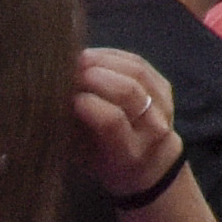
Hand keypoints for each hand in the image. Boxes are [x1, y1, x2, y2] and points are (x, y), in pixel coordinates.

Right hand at [73, 45, 184, 199]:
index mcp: (129, 153)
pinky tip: (93, 57)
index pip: (112, 120)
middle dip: (95, 76)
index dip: (87, 103)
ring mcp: (164, 106)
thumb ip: (72, 130)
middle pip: (128, 91)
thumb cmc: (103, 163)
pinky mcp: (165, 88)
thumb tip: (55, 97)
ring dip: (104, 61)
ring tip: (78, 60)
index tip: (65, 96)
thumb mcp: (83, 157)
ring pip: (136, 72)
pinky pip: (140, 63)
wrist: (147, 164)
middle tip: (68, 71)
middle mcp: (153, 130)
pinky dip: (114, 56)